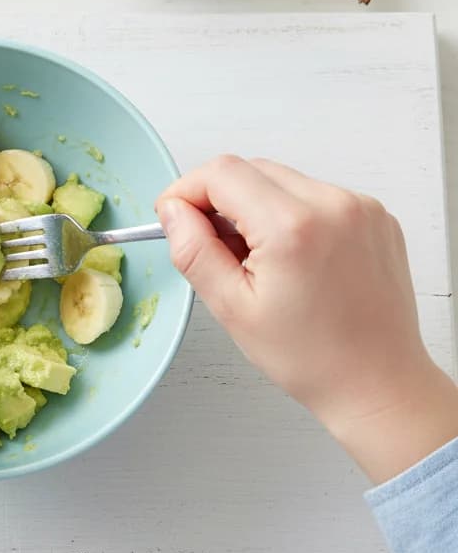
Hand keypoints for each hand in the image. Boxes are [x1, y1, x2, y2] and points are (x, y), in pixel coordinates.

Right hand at [157, 156, 457, 483]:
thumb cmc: (311, 357)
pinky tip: (292, 258)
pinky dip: (291, 214)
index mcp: (293, 227)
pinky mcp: (375, 215)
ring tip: (257, 259)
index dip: (186, 190)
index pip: (221, 173)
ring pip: (282, 179)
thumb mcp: (231, 308)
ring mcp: (360, 207)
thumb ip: (193, 250)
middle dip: (218, 199)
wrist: (379, 383)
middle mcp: (332, 205)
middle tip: (212, 246)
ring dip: (255, 206)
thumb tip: (172, 210)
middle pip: (250, 169)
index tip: (173, 215)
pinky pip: (314, 194)